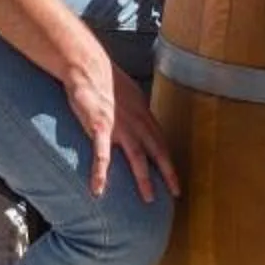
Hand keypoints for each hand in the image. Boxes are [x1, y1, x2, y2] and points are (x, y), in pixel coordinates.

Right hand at [63, 50, 178, 202]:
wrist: (88, 66)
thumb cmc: (105, 80)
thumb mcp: (129, 95)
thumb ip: (136, 111)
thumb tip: (142, 120)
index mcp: (143, 114)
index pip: (161, 141)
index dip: (169, 160)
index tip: (176, 177)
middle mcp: (136, 121)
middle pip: (158, 151)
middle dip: (169, 173)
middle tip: (176, 193)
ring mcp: (119, 126)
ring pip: (137, 157)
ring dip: (144, 179)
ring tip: (149, 198)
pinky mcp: (99, 127)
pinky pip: (102, 155)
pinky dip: (100, 173)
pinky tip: (99, 189)